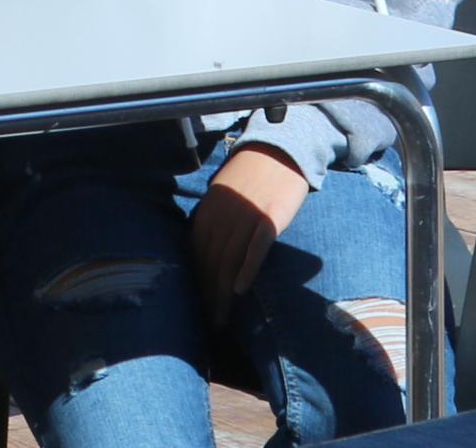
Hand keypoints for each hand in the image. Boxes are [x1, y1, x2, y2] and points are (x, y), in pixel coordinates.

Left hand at [188, 145, 310, 308]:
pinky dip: (246, 269)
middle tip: (210, 325)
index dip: (197, 283)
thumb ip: (214, 222)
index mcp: (208, 211)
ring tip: (222, 320)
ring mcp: (245, 216)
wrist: (279, 150)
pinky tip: (240, 290)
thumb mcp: (224, 196)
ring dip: (222, 293)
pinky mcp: (268, 217)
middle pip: (210, 262)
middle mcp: (222, 215)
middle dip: (207, 296)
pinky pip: (255, 247)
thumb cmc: (252, 176)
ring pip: (228, 260)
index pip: (196, 254)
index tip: (198, 308)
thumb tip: (205, 253)